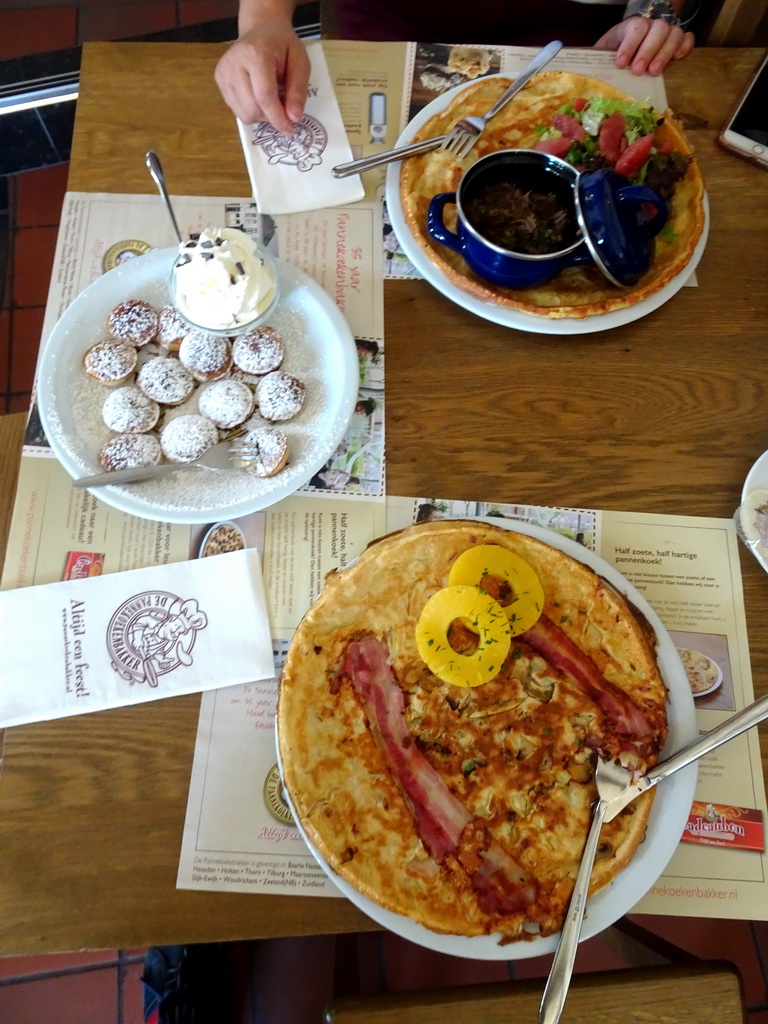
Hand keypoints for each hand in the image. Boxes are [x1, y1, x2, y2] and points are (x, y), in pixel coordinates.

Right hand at [214, 13, 309, 135]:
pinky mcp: (219, 79)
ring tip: (270, 99)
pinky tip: (257, 95)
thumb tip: (293, 118)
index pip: (264, 97)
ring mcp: (223, 72)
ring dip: (260, 115)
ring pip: (243, 114)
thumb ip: (298, 90)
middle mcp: (234, 63)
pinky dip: (250, 110)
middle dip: (270, 116)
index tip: (290, 130)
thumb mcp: (300, 62)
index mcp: (255, 55)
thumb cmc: (283, 45)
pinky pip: (236, 110)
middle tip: (282, 107)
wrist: (261, 28)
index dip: (278, 119)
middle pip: (252, 109)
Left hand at [594, 17, 694, 76]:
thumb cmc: (618, 51)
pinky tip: (677, 59)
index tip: (621, 64)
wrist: (634, 43)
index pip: (636, 28)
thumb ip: (598, 59)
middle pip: (657, 30)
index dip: (629, 45)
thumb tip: (582, 75)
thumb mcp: (605, 51)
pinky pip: (687, 38)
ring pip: (673, 33)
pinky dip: (685, 47)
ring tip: (654, 73)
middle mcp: (652, 25)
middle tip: (638, 71)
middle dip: (647, 51)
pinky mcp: (679, 40)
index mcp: (632, 26)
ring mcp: (667, 31)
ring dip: (665, 53)